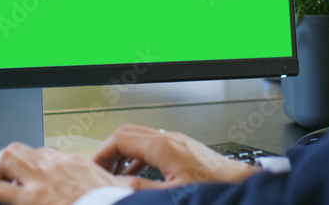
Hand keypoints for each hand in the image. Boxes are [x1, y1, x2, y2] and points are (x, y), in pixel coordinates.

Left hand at [0, 143, 128, 204]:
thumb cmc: (112, 203)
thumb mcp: (116, 187)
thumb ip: (109, 184)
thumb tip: (120, 188)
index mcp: (74, 164)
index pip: (45, 153)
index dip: (33, 164)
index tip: (30, 176)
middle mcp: (54, 167)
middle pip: (22, 149)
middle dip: (9, 163)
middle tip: (6, 179)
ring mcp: (40, 181)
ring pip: (6, 158)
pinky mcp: (30, 200)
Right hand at [93, 124, 259, 189]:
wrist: (237, 184)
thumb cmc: (211, 186)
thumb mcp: (170, 194)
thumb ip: (140, 188)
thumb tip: (117, 187)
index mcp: (161, 146)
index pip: (119, 139)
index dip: (101, 153)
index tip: (92, 167)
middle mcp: (168, 138)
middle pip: (126, 134)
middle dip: (108, 151)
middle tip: (98, 170)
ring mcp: (175, 141)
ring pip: (139, 138)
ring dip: (122, 154)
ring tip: (114, 175)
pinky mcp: (182, 148)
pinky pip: (151, 145)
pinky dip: (137, 157)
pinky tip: (135, 174)